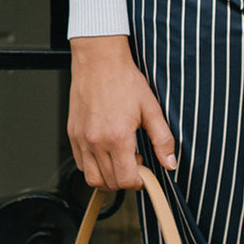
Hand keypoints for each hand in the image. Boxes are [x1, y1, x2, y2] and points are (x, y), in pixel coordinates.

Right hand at [68, 35, 176, 188]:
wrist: (99, 61)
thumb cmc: (124, 80)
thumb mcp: (151, 108)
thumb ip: (162, 139)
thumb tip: (171, 163)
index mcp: (117, 137)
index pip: (126, 180)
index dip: (139, 182)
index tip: (145, 173)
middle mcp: (96, 142)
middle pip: (109, 182)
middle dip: (126, 179)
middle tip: (136, 163)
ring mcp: (81, 139)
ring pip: (92, 178)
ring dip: (108, 177)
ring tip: (120, 159)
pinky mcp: (72, 134)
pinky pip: (80, 164)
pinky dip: (93, 166)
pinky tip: (105, 152)